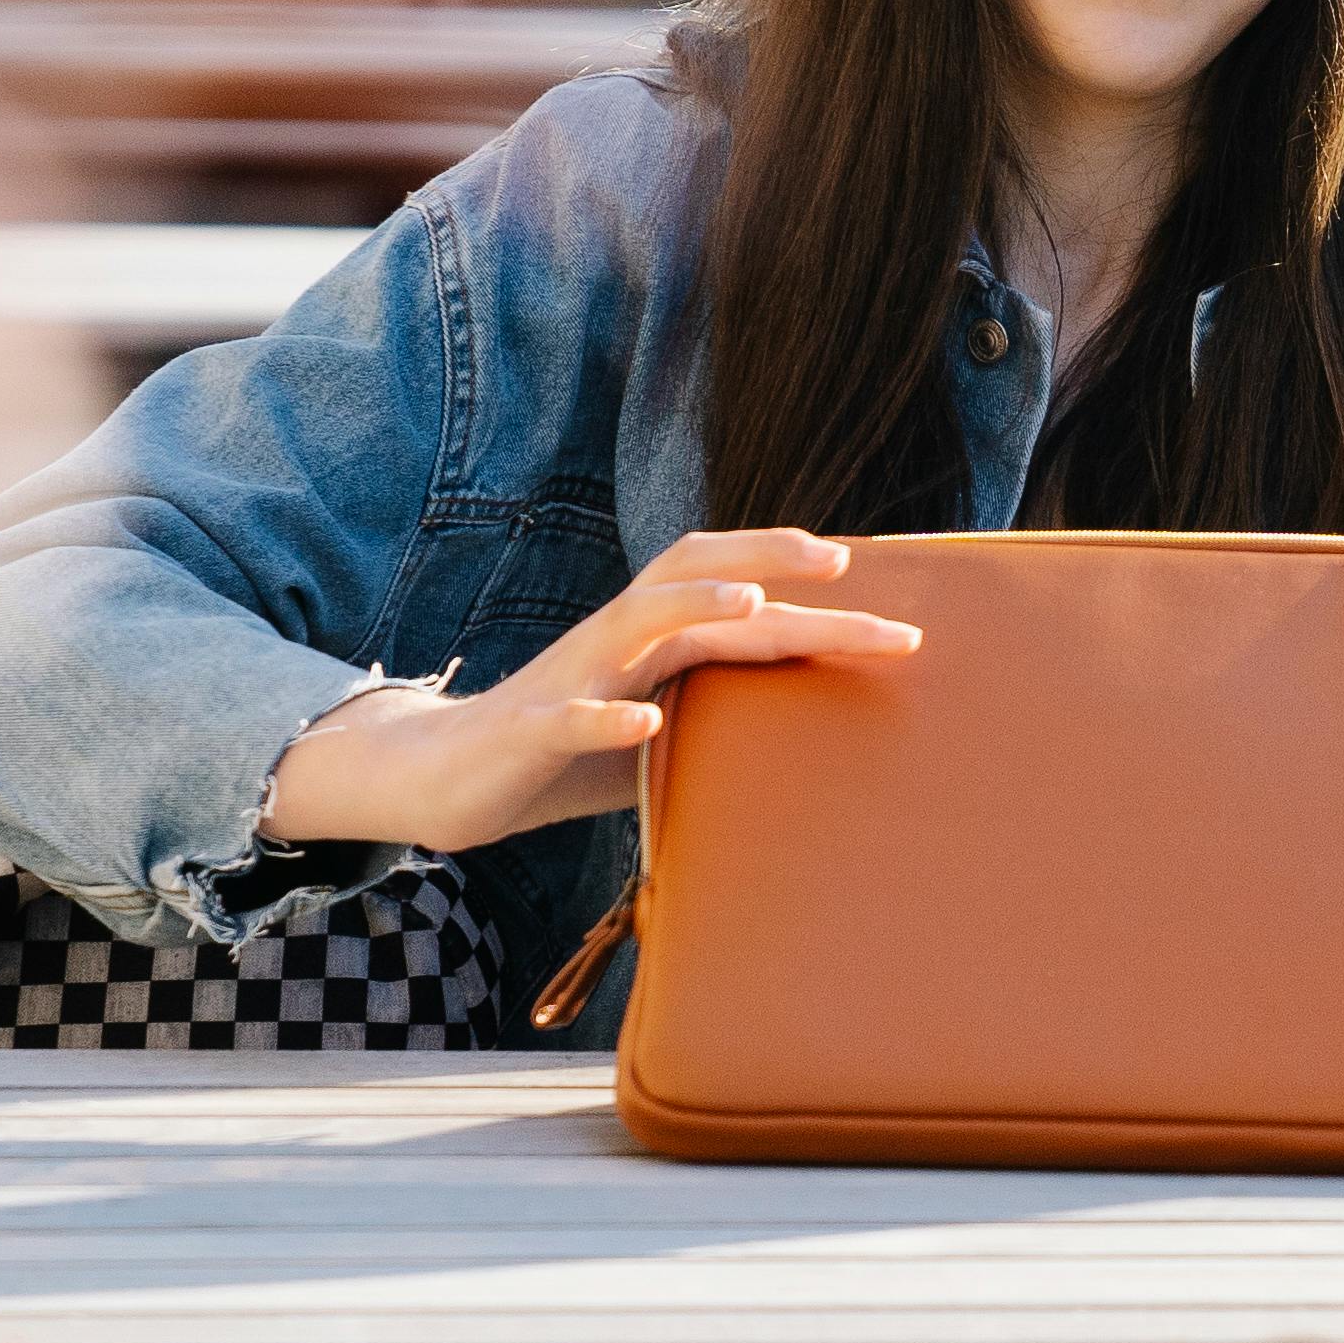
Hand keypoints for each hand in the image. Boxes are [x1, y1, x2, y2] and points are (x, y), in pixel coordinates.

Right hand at [256, 530, 916, 857]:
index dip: (811, 593)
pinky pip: (569, 715)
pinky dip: (608, 716)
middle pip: (699, 580)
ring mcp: (573, 677)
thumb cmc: (568, 754)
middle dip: (771, 565)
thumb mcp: (660, 731)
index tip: (891, 611)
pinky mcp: (529, 727)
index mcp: (655, 639)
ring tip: (753, 603)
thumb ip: (723, 716)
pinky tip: (647, 720)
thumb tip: (814, 733)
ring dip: (693, 606)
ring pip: (636, 621)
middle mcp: (619, 639)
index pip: (740, 596)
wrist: (452, 779)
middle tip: (845, 563)